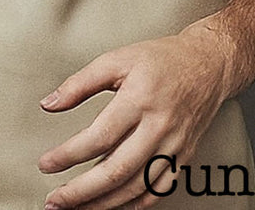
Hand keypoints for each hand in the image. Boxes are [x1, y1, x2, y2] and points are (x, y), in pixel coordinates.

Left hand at [38, 24, 232, 208]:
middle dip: (81, 191)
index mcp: (139, 99)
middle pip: (116, 170)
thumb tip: (49, 103)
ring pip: (136, 188)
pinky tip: (113, 205)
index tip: (47, 164)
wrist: (208, 65)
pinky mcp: (182, 158)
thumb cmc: (161, 60)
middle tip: (55, 200)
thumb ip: (80, 83)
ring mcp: (173, 146)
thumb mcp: (116, 59)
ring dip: (103, 203)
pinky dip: (133, 204)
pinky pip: (157, 191)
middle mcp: (159, 127)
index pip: (99, 137)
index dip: (69, 155)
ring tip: (76, 208)